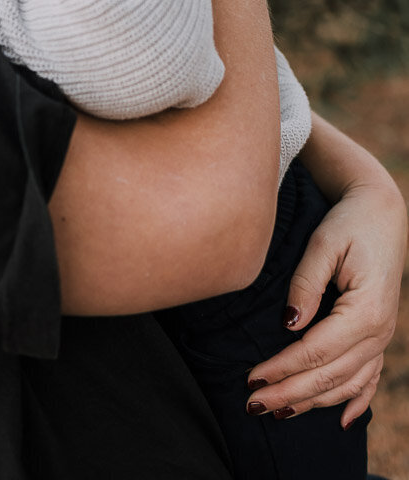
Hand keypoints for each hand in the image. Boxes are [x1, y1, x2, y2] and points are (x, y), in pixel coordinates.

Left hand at [245, 176, 406, 426]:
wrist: (381, 212)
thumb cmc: (349, 223)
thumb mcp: (324, 243)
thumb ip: (306, 283)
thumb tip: (289, 323)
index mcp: (365, 310)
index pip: (316, 351)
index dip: (283, 369)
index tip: (251, 379)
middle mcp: (379, 331)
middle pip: (329, 375)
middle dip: (290, 394)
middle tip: (253, 405)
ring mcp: (382, 337)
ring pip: (347, 383)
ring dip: (313, 402)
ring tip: (278, 413)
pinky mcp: (379, 335)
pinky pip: (370, 377)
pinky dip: (356, 402)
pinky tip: (342, 422)